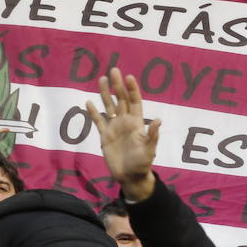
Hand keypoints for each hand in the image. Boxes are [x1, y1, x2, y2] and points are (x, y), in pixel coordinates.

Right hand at [85, 68, 159, 202]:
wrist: (130, 177)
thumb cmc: (142, 163)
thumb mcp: (150, 150)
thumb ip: (152, 135)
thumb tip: (159, 120)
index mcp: (136, 123)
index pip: (134, 102)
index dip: (132, 90)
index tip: (129, 77)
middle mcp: (125, 122)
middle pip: (120, 100)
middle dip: (117, 85)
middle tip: (113, 70)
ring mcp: (114, 128)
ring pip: (109, 107)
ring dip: (105, 94)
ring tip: (101, 79)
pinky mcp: (104, 136)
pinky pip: (98, 121)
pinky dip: (93, 112)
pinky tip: (88, 102)